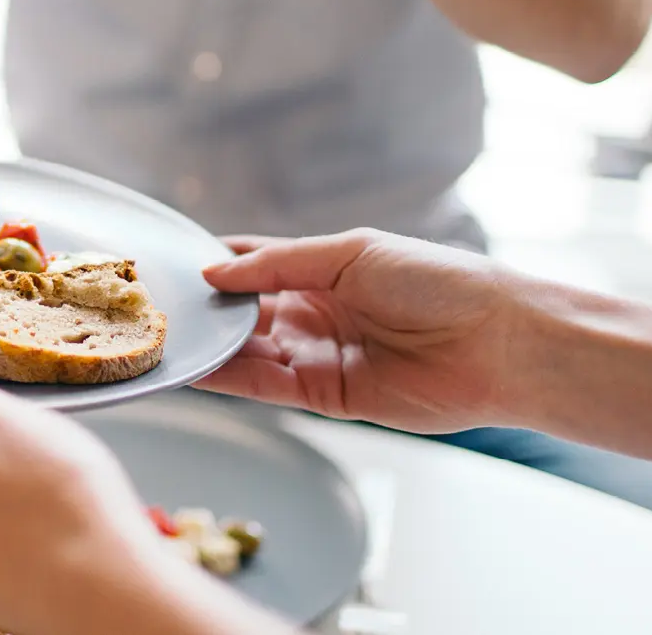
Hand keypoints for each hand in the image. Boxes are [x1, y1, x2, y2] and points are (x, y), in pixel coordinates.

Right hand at [197, 229, 537, 433]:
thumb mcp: (352, 254)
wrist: (497, 343)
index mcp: (324, 268)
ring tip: (163, 338)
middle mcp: (315, 312)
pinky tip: (196, 367)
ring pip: (247, 350)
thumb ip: (278, 265)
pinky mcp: (326, 397)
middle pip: (243, 311)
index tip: (168, 264)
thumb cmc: (438, 282)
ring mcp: (318, 355)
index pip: (253, 262)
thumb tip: (214, 272)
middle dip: (203, 309)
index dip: (213, 264)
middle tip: (153, 306)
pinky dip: (230, 378)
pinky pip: (266, 386)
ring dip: (209, 346)